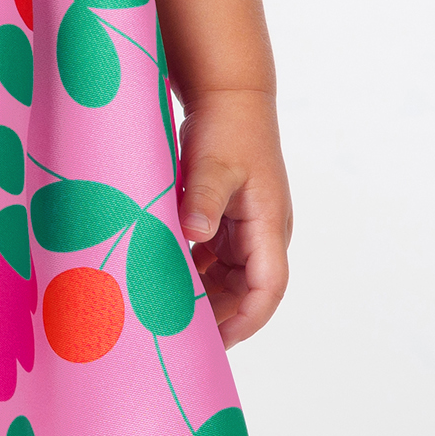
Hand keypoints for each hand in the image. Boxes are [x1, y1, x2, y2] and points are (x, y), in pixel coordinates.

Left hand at [176, 87, 291, 347]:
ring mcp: (247, 225)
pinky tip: (166, 277)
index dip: (245, 319)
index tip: (216, 341)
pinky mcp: (229, 216)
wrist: (229, 94)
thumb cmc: (228, 127)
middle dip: (219, 313)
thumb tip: (193, 235)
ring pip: (230, 276)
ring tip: (169, 312)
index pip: (267, 288)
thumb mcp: (213, 163)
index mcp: (268, 224)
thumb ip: (203, 200)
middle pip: (247, 290)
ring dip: (205, 293)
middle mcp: (263, 232)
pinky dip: (195, 270)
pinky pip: (216, 256)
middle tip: (180, 334)